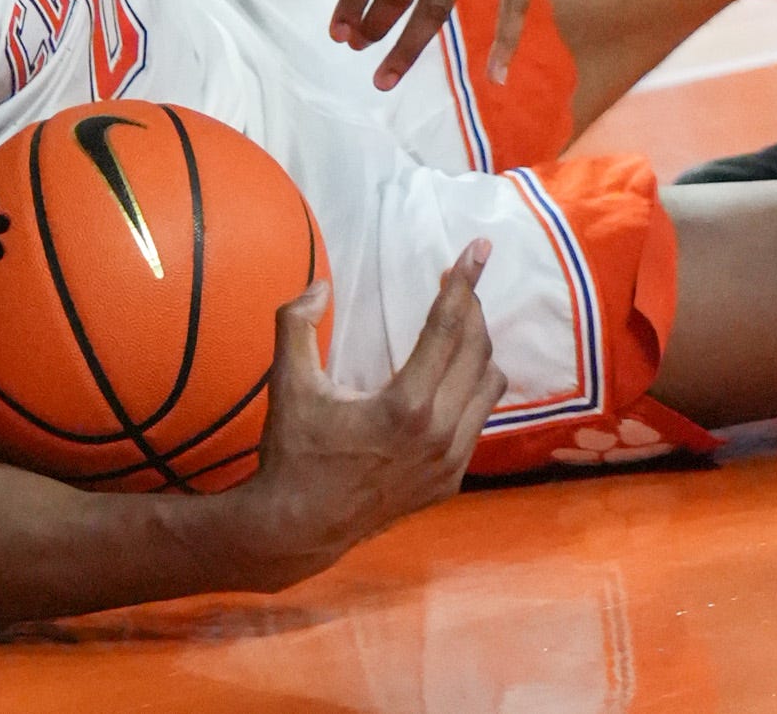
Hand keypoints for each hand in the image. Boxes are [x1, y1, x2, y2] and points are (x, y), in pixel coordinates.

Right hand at [240, 243, 503, 588]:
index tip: (478, 250)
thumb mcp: (287, 382)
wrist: (300, 527)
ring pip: (489, 387)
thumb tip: (320, 286)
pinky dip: (472, 389)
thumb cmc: (293, 451)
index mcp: (406, 406)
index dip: (464, 284)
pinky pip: (478, 421)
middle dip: (472, 309)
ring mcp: (450, 462)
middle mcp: (440, 434)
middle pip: (477, 352)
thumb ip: (296, 323)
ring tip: (459, 327)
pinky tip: (452, 377)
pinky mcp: (450, 481)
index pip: (449, 330)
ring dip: (478, 350)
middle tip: (459, 283)